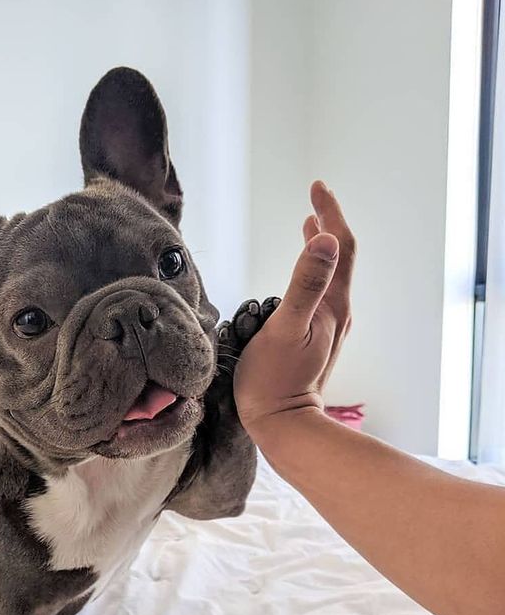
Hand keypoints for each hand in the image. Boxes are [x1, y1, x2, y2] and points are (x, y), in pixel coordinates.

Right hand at [234, 182, 355, 438]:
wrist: (282, 426)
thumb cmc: (274, 380)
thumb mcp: (286, 327)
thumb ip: (305, 283)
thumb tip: (325, 239)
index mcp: (334, 305)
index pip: (340, 246)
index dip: (330, 213)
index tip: (316, 187)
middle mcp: (337, 313)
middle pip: (339, 258)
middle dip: (327, 225)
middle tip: (314, 199)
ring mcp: (328, 328)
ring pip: (329, 277)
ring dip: (320, 248)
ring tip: (308, 228)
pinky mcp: (315, 340)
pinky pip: (319, 295)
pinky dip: (311, 273)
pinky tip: (299, 277)